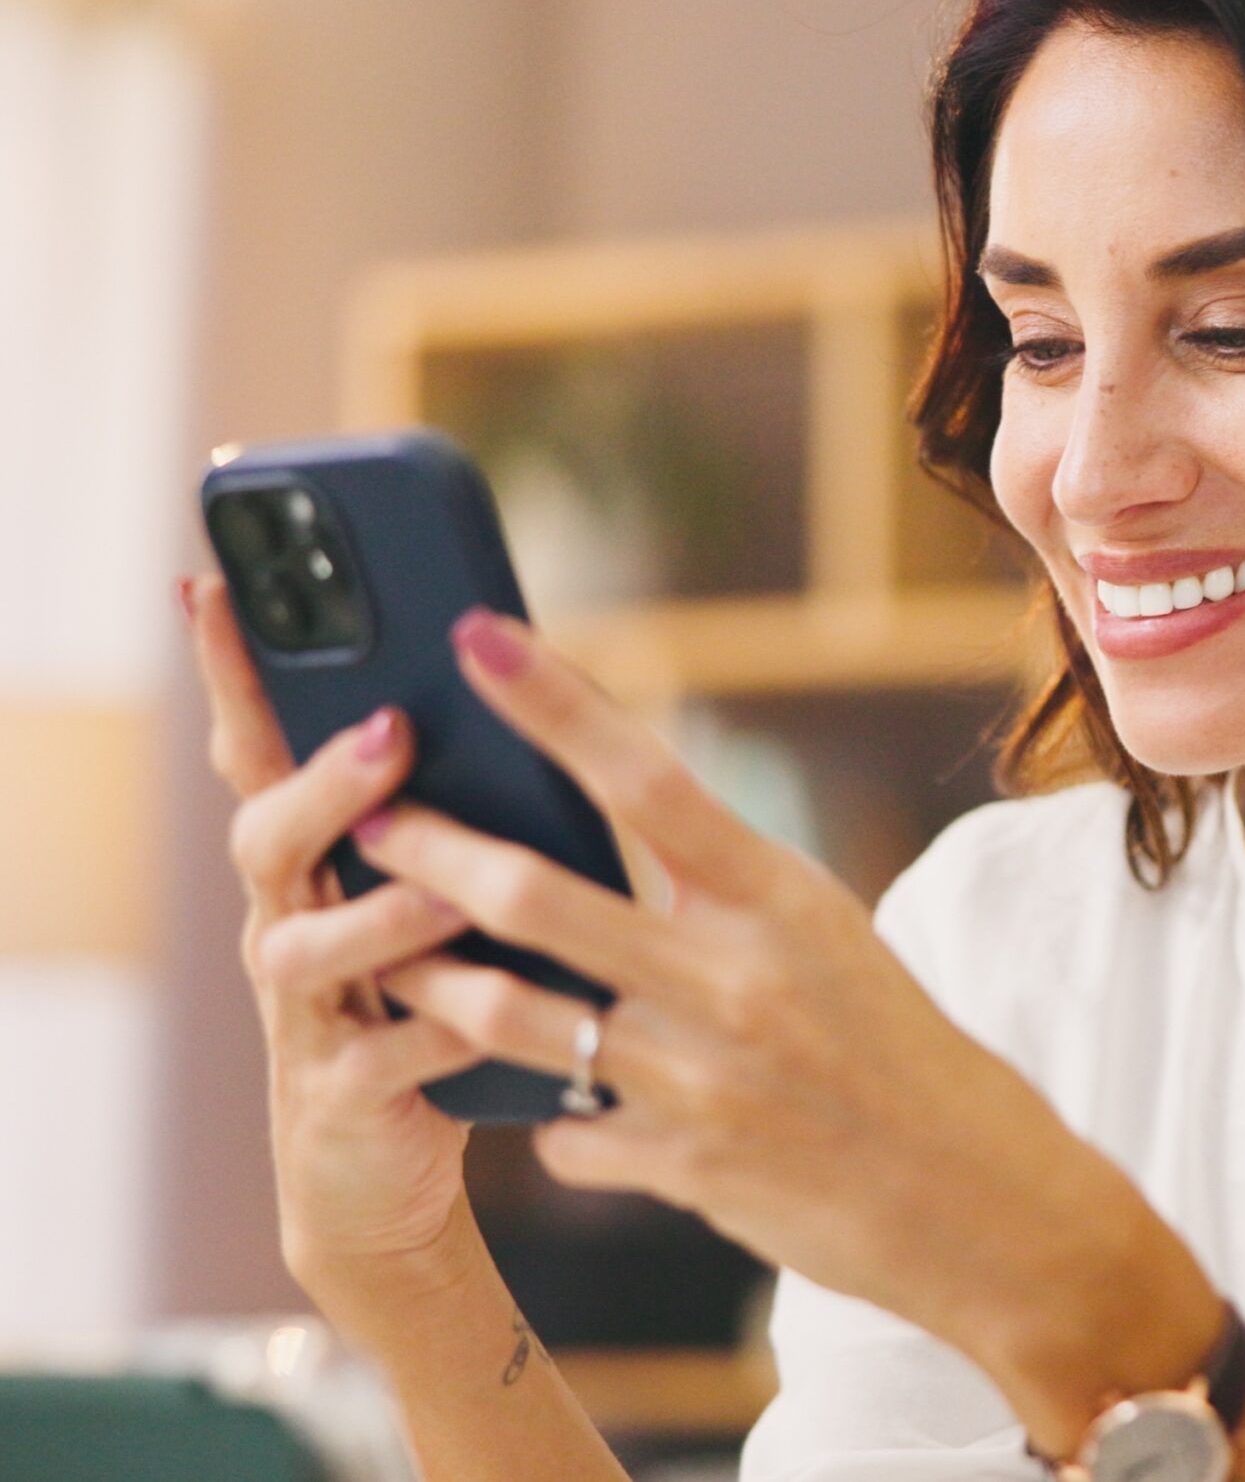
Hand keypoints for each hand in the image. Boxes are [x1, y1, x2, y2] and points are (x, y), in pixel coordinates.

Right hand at [182, 572, 486, 1304]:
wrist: (385, 1169)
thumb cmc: (428, 993)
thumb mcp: (435, 884)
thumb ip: (453, 802)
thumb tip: (522, 674)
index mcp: (312, 861)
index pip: (256, 749)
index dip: (230, 673)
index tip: (212, 585)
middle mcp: (288, 924)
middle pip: (266, 838)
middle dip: (321, 781)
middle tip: (388, 734)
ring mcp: (307, 1013)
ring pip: (306, 950)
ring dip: (379, 913)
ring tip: (447, 892)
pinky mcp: (346, 1092)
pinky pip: (389, 1054)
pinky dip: (442, 1028)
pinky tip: (490, 1011)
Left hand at [359, 606, 1225, 1446]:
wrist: (975, 1196)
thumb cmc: (899, 1050)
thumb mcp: (829, 940)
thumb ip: (722, 897)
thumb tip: (613, 842)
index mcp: (780, 900)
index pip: (645, 777)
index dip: (552, 702)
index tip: (477, 638)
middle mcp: (735, 979)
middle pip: (544, 896)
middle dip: (437, 851)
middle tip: (371, 821)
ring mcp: (701, 1079)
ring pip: (519, 1020)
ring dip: (439, 984)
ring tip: (388, 957)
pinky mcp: (681, 1168)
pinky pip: (568, 1133)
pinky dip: (548, 1118)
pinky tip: (542, 1112)